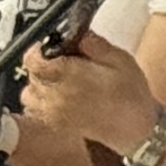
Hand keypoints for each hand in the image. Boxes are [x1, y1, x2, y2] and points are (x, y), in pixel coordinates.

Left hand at [16, 30, 159, 157]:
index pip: (34, 60)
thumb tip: (78, 34)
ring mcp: (53, 112)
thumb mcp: (121, 61)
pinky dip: (39, 102)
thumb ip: (96, 45)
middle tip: (61, 63)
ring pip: (28, 93)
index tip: (48, 47)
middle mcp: (55, 94)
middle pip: (32, 75)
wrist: (137, 131)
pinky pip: (34, 110)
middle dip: (42, 66)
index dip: (38, 51)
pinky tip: (56, 98)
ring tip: (57, 82)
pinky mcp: (55, 125)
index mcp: (69, 75)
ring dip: (38, 84)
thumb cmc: (132, 96)